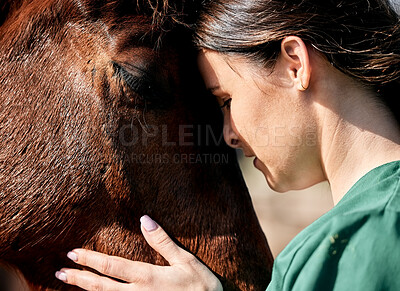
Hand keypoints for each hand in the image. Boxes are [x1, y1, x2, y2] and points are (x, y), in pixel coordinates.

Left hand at [55, 215, 221, 290]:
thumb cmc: (201, 287)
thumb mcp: (186, 260)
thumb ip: (163, 241)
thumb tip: (144, 219)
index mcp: (148, 277)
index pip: (112, 266)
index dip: (91, 259)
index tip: (74, 253)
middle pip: (101, 287)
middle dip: (79, 277)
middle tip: (61, 271)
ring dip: (85, 290)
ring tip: (69, 282)